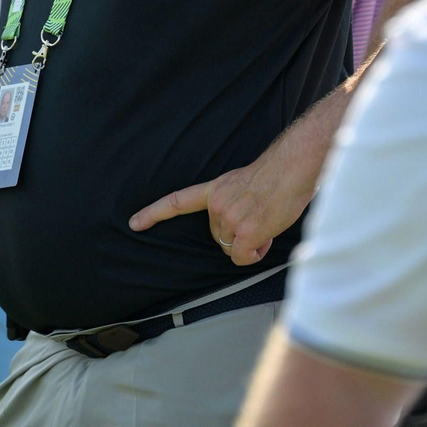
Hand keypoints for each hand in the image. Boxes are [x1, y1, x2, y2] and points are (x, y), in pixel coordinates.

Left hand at [129, 150, 312, 266]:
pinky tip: (265, 238)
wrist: (292, 169)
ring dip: (248, 244)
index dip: (153, 214)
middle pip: (218, 236)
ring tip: (266, 222)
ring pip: (231, 248)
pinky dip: (253, 254)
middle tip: (258, 219)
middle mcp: (217, 205)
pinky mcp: (245, 233)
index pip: (177, 202)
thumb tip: (238, 229)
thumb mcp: (241, 183)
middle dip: (236, 235)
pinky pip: (242, 258)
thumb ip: (231, 202)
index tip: (134, 223)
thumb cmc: (276, 175)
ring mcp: (230, 219)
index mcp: (214, 189)